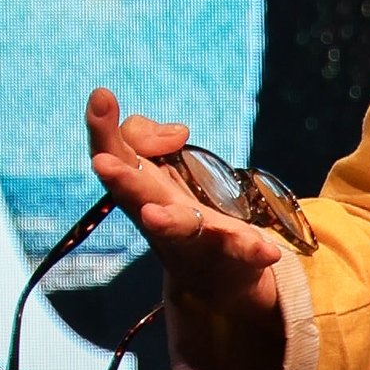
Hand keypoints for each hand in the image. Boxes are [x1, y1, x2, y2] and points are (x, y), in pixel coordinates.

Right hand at [84, 88, 286, 329]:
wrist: (210, 274)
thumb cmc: (170, 206)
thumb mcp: (152, 163)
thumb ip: (146, 137)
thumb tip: (178, 135)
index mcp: (137, 188)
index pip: (112, 154)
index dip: (102, 128)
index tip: (101, 95)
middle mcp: (156, 212)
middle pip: (136, 195)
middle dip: (122, 179)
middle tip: (103, 164)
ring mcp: (192, 235)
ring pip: (178, 227)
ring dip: (166, 222)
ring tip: (153, 216)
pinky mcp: (230, 251)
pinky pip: (241, 250)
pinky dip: (253, 250)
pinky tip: (268, 251)